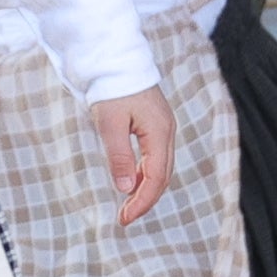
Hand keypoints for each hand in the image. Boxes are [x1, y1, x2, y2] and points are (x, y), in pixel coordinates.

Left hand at [90, 88, 174, 227]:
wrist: (114, 57)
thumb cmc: (111, 86)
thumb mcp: (109, 123)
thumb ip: (118, 156)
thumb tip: (123, 188)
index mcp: (160, 132)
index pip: (156, 177)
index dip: (142, 201)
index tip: (124, 219)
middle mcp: (166, 132)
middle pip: (162, 176)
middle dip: (145, 200)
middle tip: (124, 218)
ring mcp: (162, 128)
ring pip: (160, 167)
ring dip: (145, 188)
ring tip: (126, 205)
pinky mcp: (154, 124)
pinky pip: (155, 157)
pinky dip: (144, 174)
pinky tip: (129, 181)